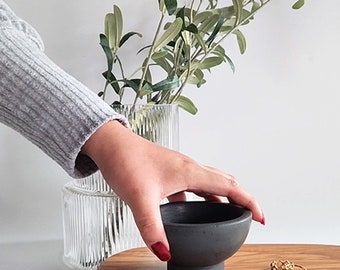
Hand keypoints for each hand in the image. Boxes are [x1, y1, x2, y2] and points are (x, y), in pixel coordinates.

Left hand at [82, 120, 264, 260]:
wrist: (112, 145)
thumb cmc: (126, 161)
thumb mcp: (140, 198)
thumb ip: (152, 227)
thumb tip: (165, 251)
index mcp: (190, 172)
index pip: (229, 187)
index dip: (249, 201)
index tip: (261, 217)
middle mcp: (189, 168)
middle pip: (225, 183)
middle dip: (241, 199)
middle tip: (249, 216)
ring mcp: (179, 169)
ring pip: (210, 183)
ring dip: (222, 198)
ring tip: (227, 214)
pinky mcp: (169, 172)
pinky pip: (193, 185)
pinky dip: (201, 197)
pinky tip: (190, 208)